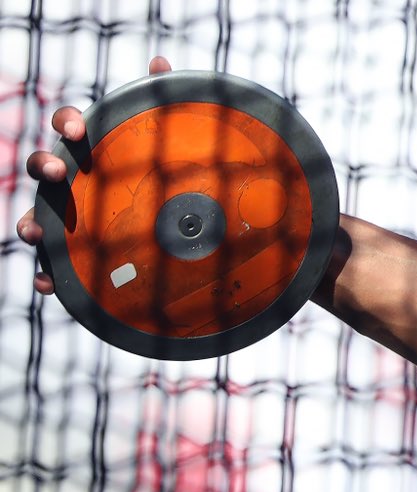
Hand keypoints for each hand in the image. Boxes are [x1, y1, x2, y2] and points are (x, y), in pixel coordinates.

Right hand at [16, 55, 172, 292]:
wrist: (174, 235)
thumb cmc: (159, 179)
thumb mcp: (166, 145)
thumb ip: (162, 103)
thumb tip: (162, 65)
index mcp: (93, 151)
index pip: (70, 127)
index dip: (66, 123)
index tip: (74, 128)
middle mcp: (74, 182)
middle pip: (45, 168)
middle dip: (44, 166)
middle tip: (57, 170)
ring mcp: (69, 218)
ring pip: (37, 219)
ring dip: (30, 223)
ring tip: (33, 231)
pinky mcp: (76, 256)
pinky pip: (54, 270)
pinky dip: (47, 278)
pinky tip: (48, 287)